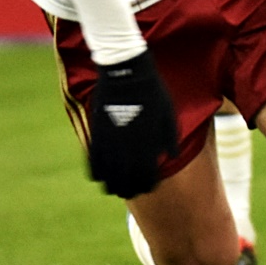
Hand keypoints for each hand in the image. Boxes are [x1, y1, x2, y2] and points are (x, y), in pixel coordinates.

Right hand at [85, 50, 178, 198]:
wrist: (126, 73)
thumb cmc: (152, 92)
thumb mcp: (168, 114)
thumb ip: (170, 138)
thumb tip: (171, 156)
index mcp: (149, 145)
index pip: (147, 178)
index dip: (147, 186)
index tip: (147, 187)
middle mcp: (129, 148)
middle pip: (127, 182)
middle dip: (129, 190)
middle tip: (130, 191)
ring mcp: (111, 143)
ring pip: (108, 177)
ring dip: (112, 186)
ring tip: (115, 188)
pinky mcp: (97, 135)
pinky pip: (93, 163)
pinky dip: (96, 174)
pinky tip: (100, 176)